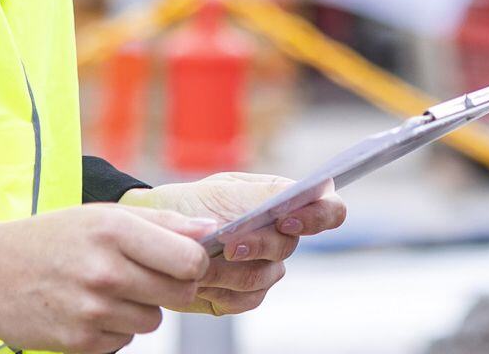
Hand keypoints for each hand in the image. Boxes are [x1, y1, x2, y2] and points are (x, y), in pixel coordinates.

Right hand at [0, 204, 215, 353]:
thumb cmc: (53, 238)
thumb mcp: (103, 216)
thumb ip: (162, 222)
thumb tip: (212, 230)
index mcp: (115, 231)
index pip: (190, 259)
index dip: (195, 261)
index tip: (182, 258)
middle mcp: (106, 271)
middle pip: (180, 293)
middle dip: (173, 286)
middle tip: (146, 275)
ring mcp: (92, 310)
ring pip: (154, 320)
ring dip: (142, 308)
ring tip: (110, 290)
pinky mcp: (80, 341)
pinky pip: (125, 340)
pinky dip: (116, 328)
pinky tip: (91, 309)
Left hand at [121, 172, 348, 315]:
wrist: (160, 235)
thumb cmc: (193, 204)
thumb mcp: (223, 188)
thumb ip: (260, 194)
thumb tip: (288, 199)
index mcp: (285, 201)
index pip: (328, 209)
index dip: (317, 216)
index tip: (285, 218)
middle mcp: (282, 236)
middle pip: (288, 246)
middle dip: (256, 245)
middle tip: (225, 244)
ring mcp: (267, 268)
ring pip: (264, 277)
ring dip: (229, 270)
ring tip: (199, 261)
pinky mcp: (246, 294)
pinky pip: (247, 300)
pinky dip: (221, 292)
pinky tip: (202, 282)